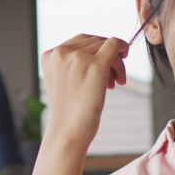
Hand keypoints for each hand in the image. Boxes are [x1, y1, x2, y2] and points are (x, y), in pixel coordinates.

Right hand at [39, 34, 128, 148]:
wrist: (68, 132)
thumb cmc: (68, 112)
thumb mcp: (63, 81)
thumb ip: (72, 64)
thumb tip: (100, 50)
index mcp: (49, 55)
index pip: (79, 41)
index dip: (95, 52)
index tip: (103, 69)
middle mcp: (61, 52)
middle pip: (93, 42)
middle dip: (106, 57)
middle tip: (113, 80)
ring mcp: (78, 57)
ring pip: (105, 45)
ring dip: (115, 62)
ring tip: (114, 83)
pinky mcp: (96, 65)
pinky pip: (114, 44)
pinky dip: (122, 47)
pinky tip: (125, 56)